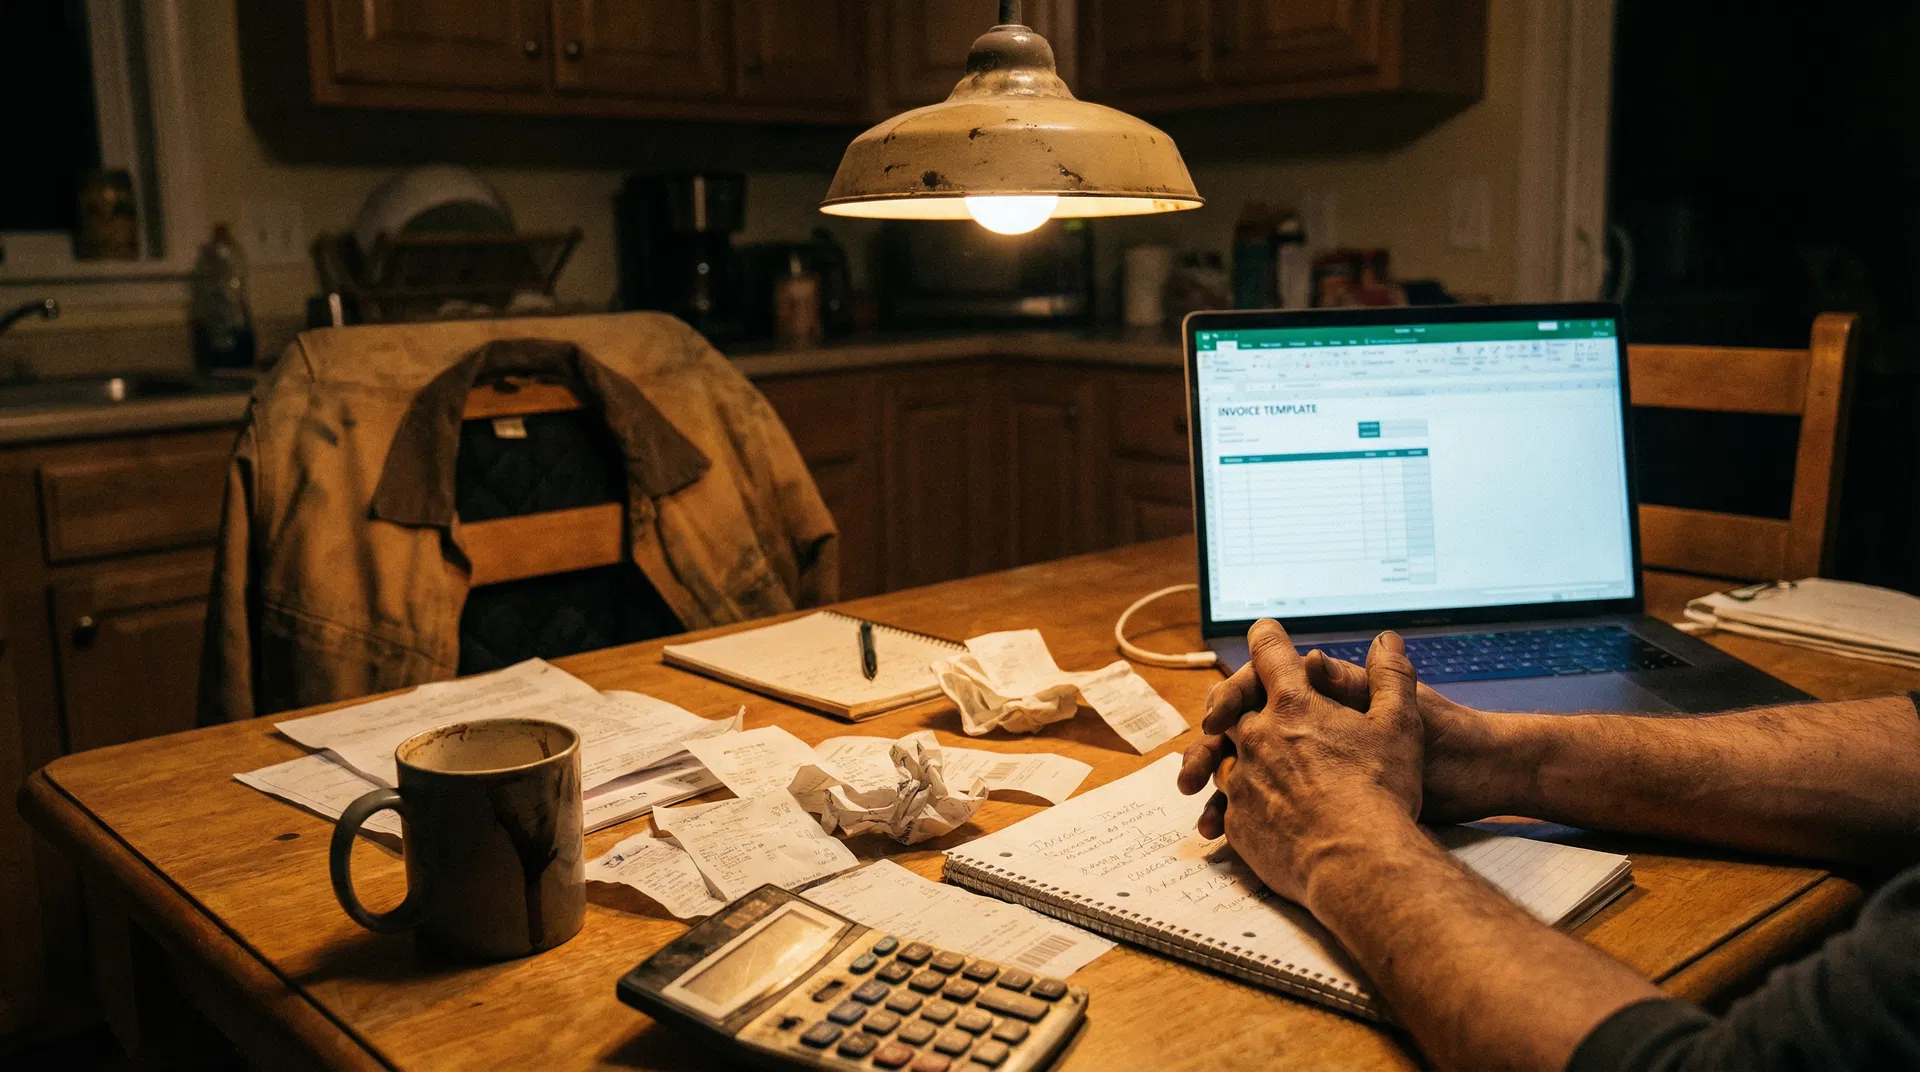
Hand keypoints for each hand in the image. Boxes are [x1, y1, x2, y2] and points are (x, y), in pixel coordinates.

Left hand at [1179, 641, 1506, 827]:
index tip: (1264, 632)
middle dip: (1236, 705)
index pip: (1268, 653)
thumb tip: (1387, 640)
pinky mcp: (1238, 822)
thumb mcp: (1400, 726)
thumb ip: (1391, 677)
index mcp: (1294, 705)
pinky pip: (1228, 804)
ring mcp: (1243, 780)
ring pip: (1226, 757)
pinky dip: (1238, 803)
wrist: (1358, 863)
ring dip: (1234, 757)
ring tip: (1252, 770)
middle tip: (1241, 710)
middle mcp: (1257, 736)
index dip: (1267, 638)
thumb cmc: (1383, 792)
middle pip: (1233, 708)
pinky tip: (1257, 813)